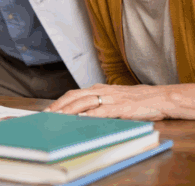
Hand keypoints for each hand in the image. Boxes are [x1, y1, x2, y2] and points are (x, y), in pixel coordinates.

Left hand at [44, 83, 176, 120]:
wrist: (159, 97)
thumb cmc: (136, 100)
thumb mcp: (113, 98)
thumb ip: (98, 103)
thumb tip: (82, 113)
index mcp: (98, 89)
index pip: (74, 94)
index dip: (60, 101)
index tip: (48, 110)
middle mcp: (101, 91)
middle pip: (75, 96)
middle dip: (59, 105)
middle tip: (47, 114)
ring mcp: (111, 98)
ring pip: (85, 102)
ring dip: (70, 110)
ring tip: (58, 117)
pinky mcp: (121, 107)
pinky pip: (103, 110)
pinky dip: (91, 114)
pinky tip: (82, 119)